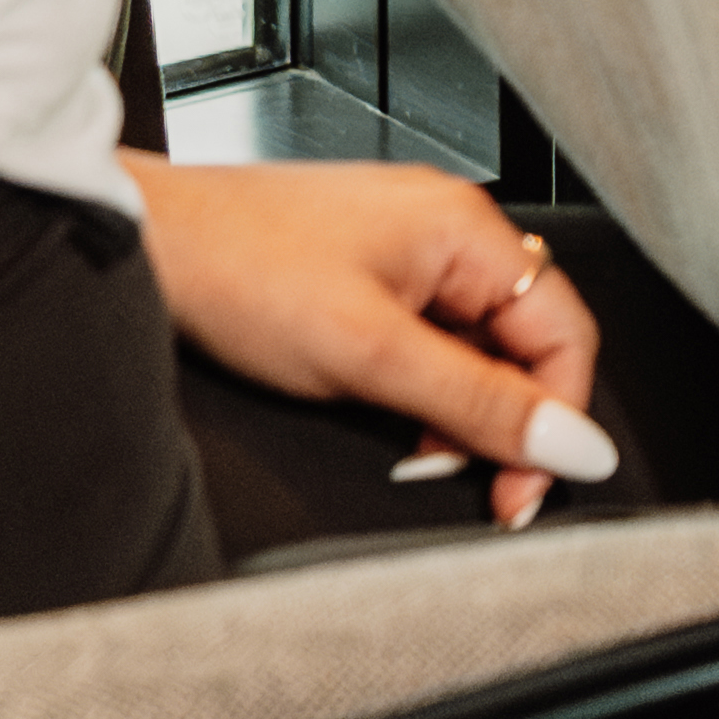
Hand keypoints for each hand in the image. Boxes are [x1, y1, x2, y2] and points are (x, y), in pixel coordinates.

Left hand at [127, 156, 615, 530]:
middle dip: (504, 423)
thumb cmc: (240, 270)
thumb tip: (569, 443)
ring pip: (477, 347)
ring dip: (459, 411)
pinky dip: (421, 388)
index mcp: (468, 229)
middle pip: (524, 343)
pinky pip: (431, 338)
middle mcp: (450, 229)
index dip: (556, 421)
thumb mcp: (370, 358)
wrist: (149, 242)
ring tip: (413, 449)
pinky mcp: (373, 270)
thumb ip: (477, 404)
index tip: (527, 488)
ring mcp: (410, 248)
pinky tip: (386, 413)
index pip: (564, 334)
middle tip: (470, 484)